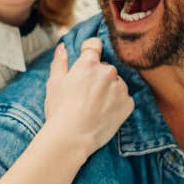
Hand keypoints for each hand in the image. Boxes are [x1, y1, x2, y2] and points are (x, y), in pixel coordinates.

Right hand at [42, 38, 131, 159]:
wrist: (72, 137)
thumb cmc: (60, 111)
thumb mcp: (54, 83)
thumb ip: (60, 62)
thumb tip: (62, 48)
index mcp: (89, 63)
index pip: (95, 45)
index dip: (89, 51)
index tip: (87, 59)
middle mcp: (108, 71)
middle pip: (105, 68)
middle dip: (98, 77)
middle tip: (86, 95)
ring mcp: (120, 88)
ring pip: (116, 83)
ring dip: (109, 91)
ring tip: (95, 107)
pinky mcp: (128, 103)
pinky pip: (124, 99)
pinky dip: (117, 104)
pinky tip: (104, 114)